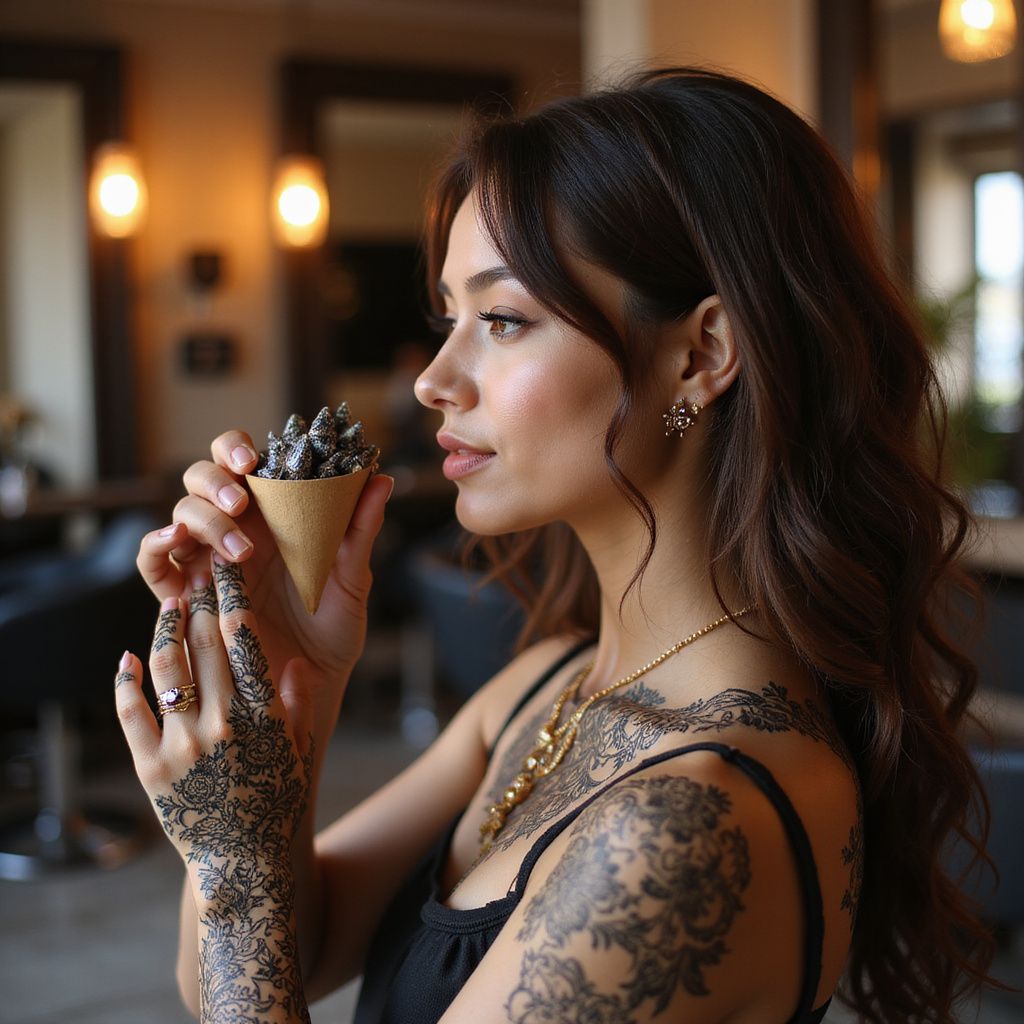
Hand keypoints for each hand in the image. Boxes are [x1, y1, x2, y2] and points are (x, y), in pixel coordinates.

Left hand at [116, 555, 315, 900]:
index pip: (243, 639)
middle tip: (197, 576)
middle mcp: (221, 723)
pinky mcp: (150, 767)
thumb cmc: (278, 802)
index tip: (228, 568)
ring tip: (169, 606)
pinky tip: (129, 657)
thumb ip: (298, 703)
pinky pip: (131, 713)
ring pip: (166, 668)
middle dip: (199, 601)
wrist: (245, 863)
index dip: (233, 596)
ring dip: (164, 629)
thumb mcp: (302, 751)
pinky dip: (126, 679)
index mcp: (262, 715)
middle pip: (202, 644)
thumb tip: (292, 660)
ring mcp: (182, 745)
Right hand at [136, 430, 393, 739]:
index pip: (242, 463)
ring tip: (238, 548)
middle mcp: (233, 528)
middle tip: (240, 503)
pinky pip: (153, 560)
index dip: (237, 449)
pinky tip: (173, 540)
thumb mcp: (352, 578)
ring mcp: (204, 557)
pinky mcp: (182, 593)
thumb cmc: (334, 628)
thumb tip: (384, 479)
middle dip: (215, 480)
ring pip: (181, 512)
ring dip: (202, 518)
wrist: (312, 684)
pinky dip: (155, 544)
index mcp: (272, 515)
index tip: (253, 460)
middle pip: (203, 478)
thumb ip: (361, 529)